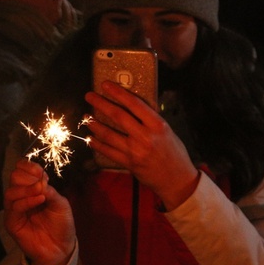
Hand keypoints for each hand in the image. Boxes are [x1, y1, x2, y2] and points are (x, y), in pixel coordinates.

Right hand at [4, 159, 75, 264]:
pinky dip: (26, 201)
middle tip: (42, 184)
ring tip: (42, 194)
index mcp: (31, 188)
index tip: (42, 173)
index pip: (21, 169)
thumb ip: (50, 191)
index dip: (29, 167)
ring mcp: (15, 210)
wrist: (61, 248)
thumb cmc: (61, 224)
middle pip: (14, 177)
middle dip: (28, 177)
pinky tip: (39, 200)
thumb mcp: (61, 203)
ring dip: (27, 189)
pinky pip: (13, 207)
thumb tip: (40, 181)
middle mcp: (21, 196)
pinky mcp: (12, 223)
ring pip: (11, 191)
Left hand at [85, 81, 199, 209]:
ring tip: (86, 116)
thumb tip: (129, 106)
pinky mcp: (129, 163)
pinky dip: (97, 144)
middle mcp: (145, 137)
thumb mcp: (166, 131)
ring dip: (95, 124)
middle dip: (101, 104)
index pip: (134, 104)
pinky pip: (108, 151)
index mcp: (157, 125)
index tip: (105, 85)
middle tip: (89, 96)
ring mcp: (135, 151)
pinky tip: (90, 138)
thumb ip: (149, 120)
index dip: (118, 93)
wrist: (177, 179)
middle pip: (118, 116)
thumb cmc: (174, 152)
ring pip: (109, 134)